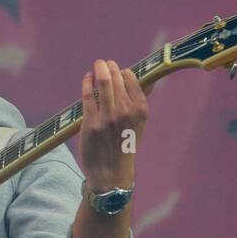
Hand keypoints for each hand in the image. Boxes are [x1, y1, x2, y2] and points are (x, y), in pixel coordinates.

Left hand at [79, 59, 150, 191]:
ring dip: (98, 68)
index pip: (131, 78)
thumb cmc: (123, 146)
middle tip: (103, 64)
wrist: (111, 173)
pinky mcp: (90, 123)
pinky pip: (87, 94)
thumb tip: (149, 79)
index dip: (122, 71)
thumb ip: (140, 101)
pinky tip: (87, 78)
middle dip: (109, 66)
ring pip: (103, 81)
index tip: (117, 70)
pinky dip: (87, 82)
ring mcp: (108, 117)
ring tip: (96, 66)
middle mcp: (126, 111)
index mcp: (140, 110)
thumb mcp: (139, 124)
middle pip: (116, 76)